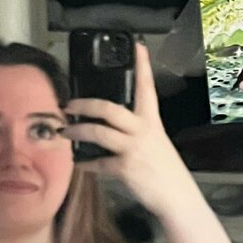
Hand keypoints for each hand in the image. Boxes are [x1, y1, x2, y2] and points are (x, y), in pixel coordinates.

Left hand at [64, 42, 197, 217]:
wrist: (177, 196)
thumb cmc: (166, 171)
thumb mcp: (156, 143)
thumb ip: (137, 132)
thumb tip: (114, 129)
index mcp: (152, 121)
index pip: (147, 87)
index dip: (142, 65)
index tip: (137, 45)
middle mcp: (143, 130)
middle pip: (110, 109)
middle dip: (86, 104)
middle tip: (69, 104)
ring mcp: (134, 148)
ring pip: (99, 132)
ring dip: (78, 131)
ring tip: (66, 131)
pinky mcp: (125, 168)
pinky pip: (98, 163)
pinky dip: (86, 163)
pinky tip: (78, 163)